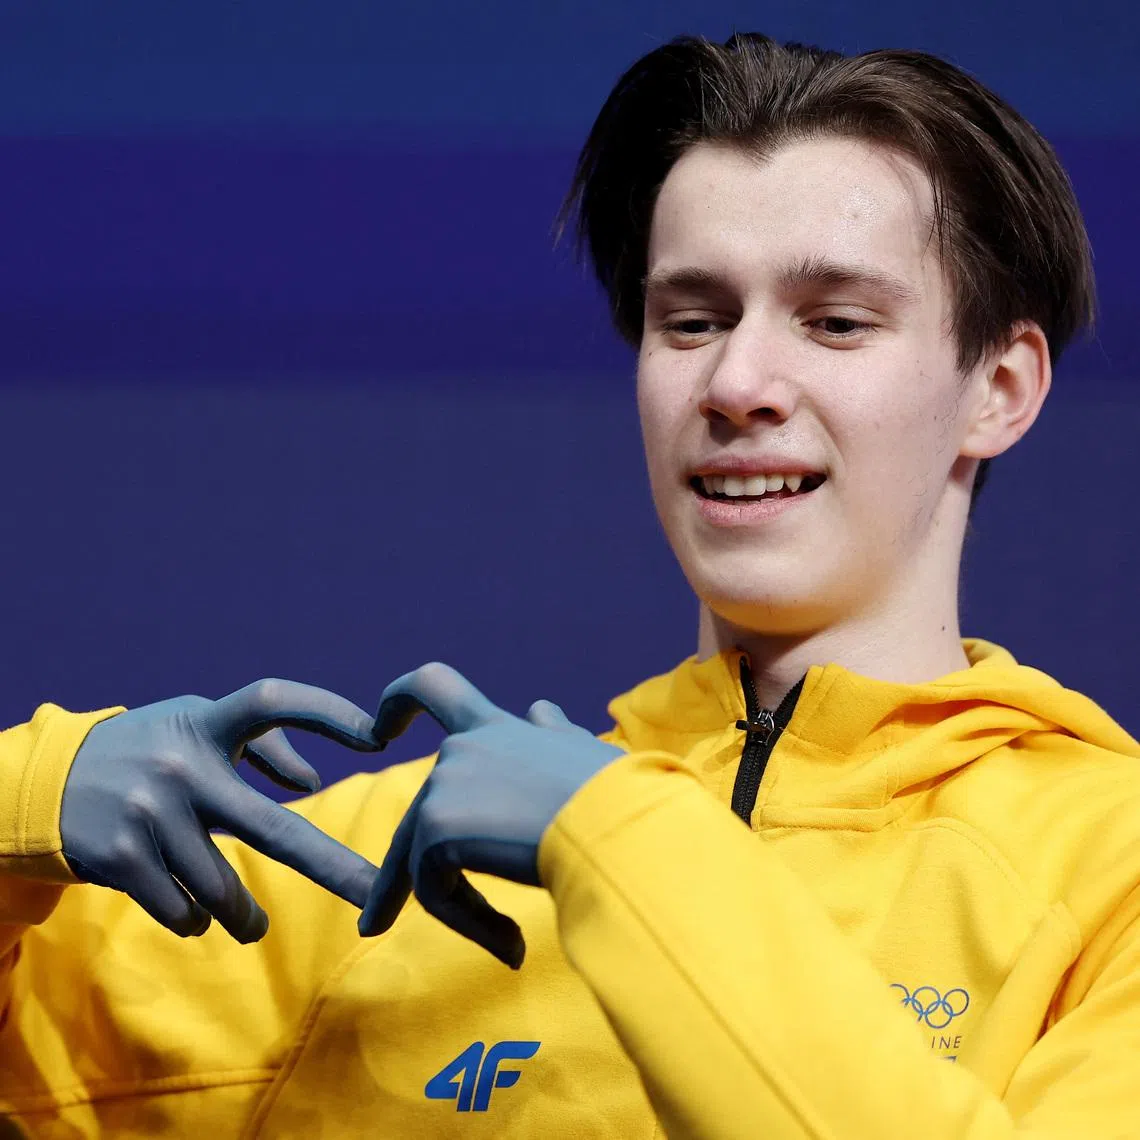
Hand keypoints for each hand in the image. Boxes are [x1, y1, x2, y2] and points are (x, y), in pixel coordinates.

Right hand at [61, 679, 381, 942]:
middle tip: (373, 899)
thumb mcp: (193, 728)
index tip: (378, 737)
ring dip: (245, 916)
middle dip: (331, 866)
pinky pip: (183, 910)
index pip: (273, 701)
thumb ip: (258, 746)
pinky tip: (194, 912)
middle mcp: (181, 767)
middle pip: (270, 828)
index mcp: (203, 724)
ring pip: (222, 891)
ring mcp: (148, 815)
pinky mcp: (119, 858)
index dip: (327, 712)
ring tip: (253, 924)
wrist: (41, 785)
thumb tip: (311, 784)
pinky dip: (197, 919)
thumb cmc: (145, 752)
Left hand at [357, 662, 621, 967]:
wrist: (625, 827)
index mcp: (501, 727)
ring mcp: (447, 784)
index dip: (399, 701)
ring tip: (505, 947)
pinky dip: (467, 923)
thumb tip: (542, 711)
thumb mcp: (587, 753)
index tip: (379, 727)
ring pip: (423, 859)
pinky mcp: (437, 827)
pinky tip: (511, 947)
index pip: (435, 687)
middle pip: (421, 811)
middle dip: (397, 872)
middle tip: (377, 921)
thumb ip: (556, 735)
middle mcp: (465, 746)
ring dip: (457, 909)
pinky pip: (433, 890)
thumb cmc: (624, 798)